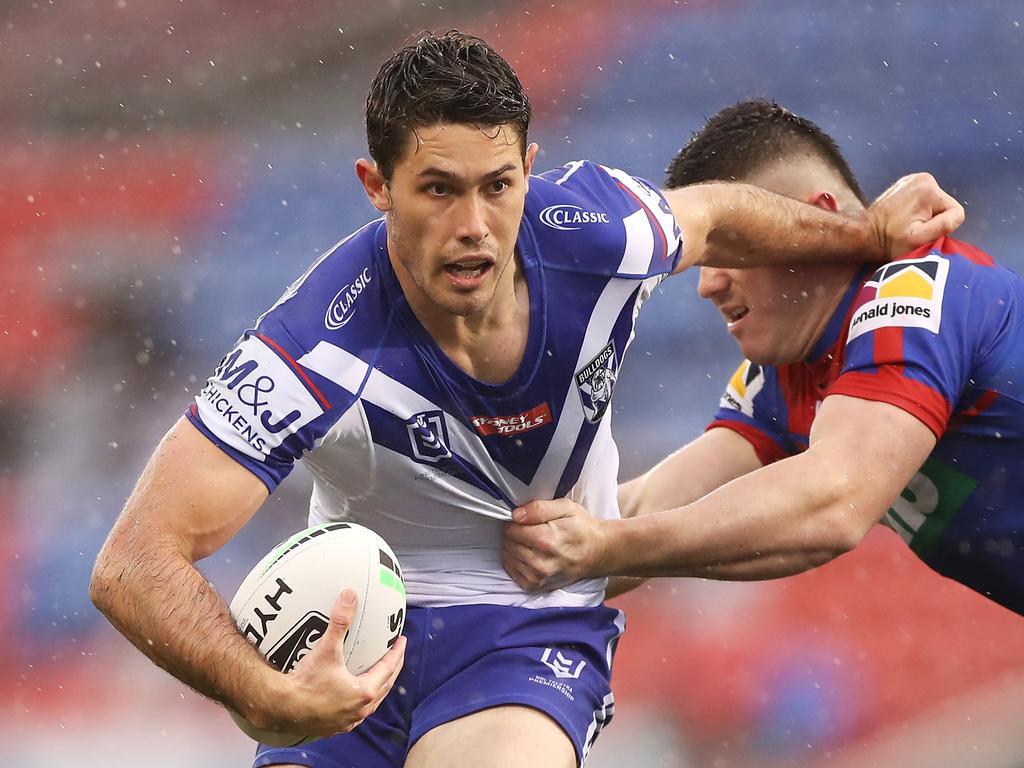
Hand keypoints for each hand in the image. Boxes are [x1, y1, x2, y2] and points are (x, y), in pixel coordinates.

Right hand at [255, 590, 405, 737]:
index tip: (402, 641)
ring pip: (371, 703)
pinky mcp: (333, 727)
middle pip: (385, 686)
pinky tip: (352, 694)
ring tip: (378, 673)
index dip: (397, 653)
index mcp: (365, 692)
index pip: (389, 668)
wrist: (281, 708)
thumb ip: (340, 621)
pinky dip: (359, 701)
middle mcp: (360, 710)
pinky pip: (354, 713)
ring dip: (378, 687)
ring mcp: (347, 721)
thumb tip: (350, 596)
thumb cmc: (306, 682)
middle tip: (395, 654)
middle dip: (392, 669)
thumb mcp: (327, 649)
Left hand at [502, 499, 609, 591]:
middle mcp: (540, 562)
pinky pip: (511, 571)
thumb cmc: (581, 528)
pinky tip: (528, 554)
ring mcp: (537, 577)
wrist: (597, 553)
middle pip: (508, 543)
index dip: (515, 521)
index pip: (511, 529)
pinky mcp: (535, 586)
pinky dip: (515, 561)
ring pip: (507, 557)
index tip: (525, 520)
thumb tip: (516, 515)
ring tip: (530, 542)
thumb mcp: (566, 508)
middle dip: (514, 534)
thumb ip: (539, 508)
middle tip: (529, 530)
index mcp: (547, 540)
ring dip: (513, 547)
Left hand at [868, 172, 963, 258]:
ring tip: (906, 223)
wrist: (865, 233)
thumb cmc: (891, 241)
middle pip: (944, 206)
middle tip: (912, 228)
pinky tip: (903, 216)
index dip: (941, 226)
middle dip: (933, 219)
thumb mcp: (919, 239)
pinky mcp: (906, 182)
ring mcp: (914, 178)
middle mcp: (924, 178)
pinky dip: (917, 208)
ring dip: (925, 215)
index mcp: (930, 189)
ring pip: (935, 203)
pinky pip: (924, 199)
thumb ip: (943, 225)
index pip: (955, 212)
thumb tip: (957, 215)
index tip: (922, 231)